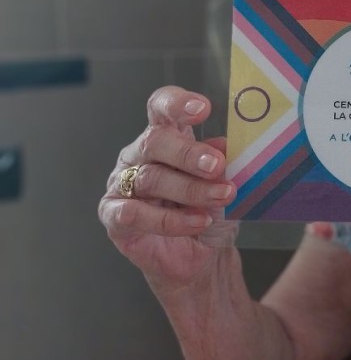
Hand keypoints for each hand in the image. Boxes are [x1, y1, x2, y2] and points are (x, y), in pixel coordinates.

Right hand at [98, 86, 237, 287]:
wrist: (204, 255)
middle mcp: (140, 155)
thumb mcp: (226, 179)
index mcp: (167, 136)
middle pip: (154, 141)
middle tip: (217, 166)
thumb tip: (226, 145)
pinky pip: (134, 214)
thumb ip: (224, 159)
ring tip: (222, 196)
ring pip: (151, 178)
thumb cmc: (212, 209)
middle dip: (188, 153)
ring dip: (191, 189)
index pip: (161, 107)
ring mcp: (122, 185)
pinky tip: (198, 221)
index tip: (203, 109)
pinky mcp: (114, 217)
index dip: (177, 103)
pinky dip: (170, 220)